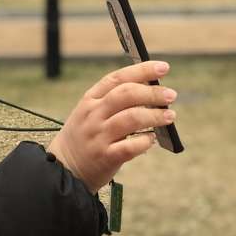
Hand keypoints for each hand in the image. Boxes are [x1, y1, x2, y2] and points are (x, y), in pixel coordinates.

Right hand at [47, 60, 176, 191]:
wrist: (64, 168)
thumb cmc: (86, 136)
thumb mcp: (91, 112)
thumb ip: (115, 100)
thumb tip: (153, 89)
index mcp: (90, 100)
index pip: (117, 78)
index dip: (142, 70)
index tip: (164, 67)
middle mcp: (93, 115)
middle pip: (126, 95)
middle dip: (152, 93)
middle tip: (171, 95)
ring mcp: (98, 136)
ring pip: (131, 118)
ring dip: (155, 115)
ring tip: (169, 116)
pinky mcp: (105, 157)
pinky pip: (130, 146)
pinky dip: (145, 141)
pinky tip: (152, 139)